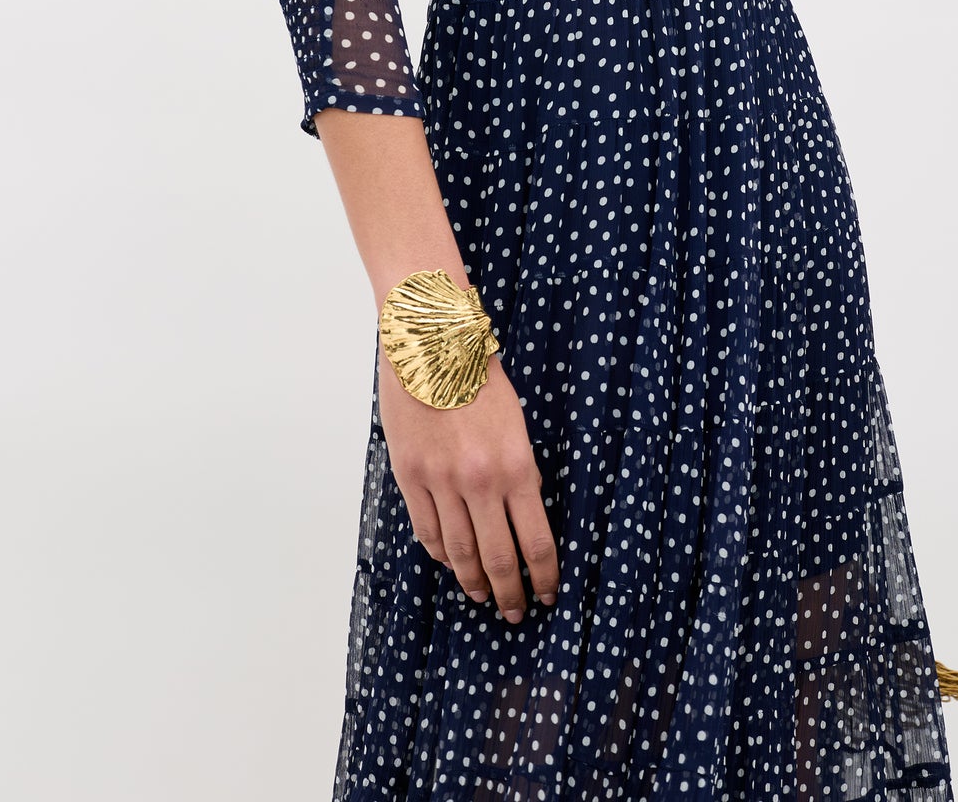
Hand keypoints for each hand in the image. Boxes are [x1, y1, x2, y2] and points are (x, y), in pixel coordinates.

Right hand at [378, 348, 559, 621]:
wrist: (430, 344)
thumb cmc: (478, 376)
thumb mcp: (516, 424)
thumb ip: (520, 472)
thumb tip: (523, 513)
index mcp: (516, 466)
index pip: (536, 541)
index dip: (544, 576)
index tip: (547, 595)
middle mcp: (480, 482)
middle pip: (499, 558)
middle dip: (511, 593)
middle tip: (516, 611)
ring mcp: (441, 482)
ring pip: (460, 553)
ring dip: (473, 582)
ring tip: (482, 597)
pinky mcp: (410, 476)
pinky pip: (427, 531)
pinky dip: (441, 554)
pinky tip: (450, 563)